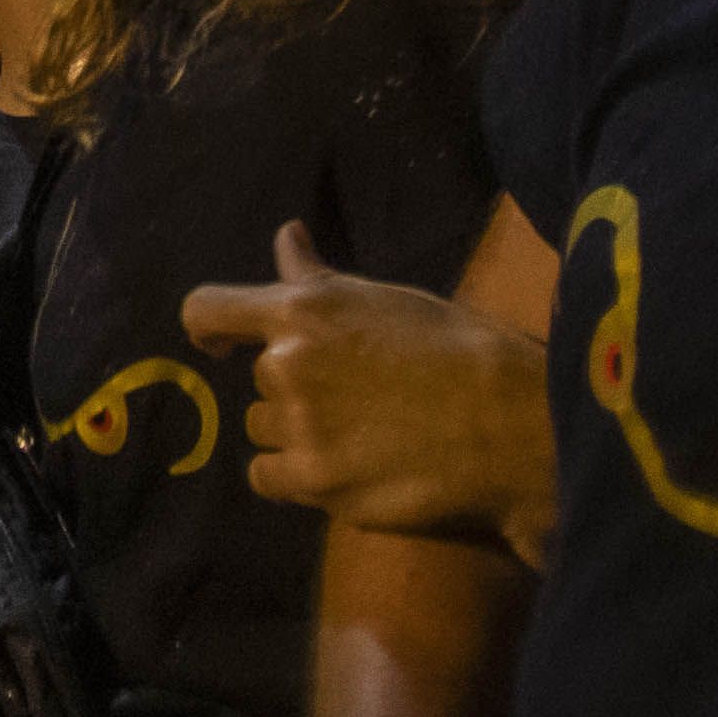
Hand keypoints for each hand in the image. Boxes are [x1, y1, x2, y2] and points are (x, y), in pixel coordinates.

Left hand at [182, 224, 552, 539]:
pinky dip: (294, 476)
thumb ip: (320, 279)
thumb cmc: (462, 350)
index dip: (209, 329)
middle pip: (261, 379)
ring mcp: (297, 425)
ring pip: (264, 428)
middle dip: (295, 387)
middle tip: (359, 398)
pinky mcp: (313, 481)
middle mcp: (287, 364)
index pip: (208, 309)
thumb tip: (286, 235)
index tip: (222, 346)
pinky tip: (343, 468)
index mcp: (304, 309)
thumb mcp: (388, 299)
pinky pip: (267, 477)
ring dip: (296, 432)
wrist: (509, 424)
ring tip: (362, 433)